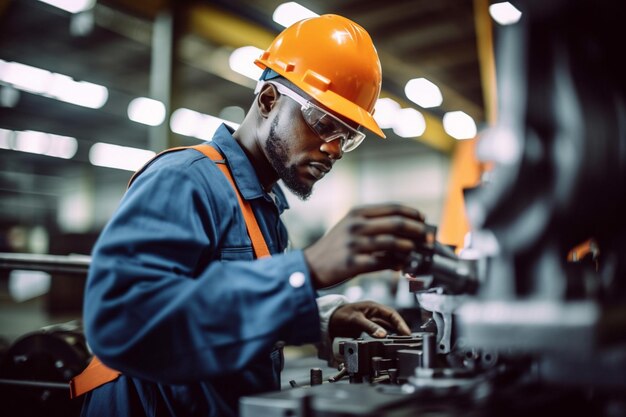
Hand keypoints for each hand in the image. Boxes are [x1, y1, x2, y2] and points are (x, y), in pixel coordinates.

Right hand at [303, 204, 427, 287]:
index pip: (392, 208)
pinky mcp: (354, 263)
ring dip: (409, 248)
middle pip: (396, 223)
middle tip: (427, 238)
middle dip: (417, 230)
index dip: (412, 213)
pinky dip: (396, 264)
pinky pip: (383, 262)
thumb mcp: (350, 227)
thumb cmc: (335, 247)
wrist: (311, 265)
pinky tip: (401, 266)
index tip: (423, 220)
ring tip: (416, 252)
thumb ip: (374, 224)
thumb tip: (405, 228)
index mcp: (357, 213)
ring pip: (392, 243)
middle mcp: (356, 225)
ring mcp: (355, 244)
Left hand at [328, 301, 410, 338]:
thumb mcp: (355, 320)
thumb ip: (369, 327)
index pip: (392, 314)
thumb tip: (383, 334)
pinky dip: (386, 337)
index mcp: (373, 307)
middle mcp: (374, 313)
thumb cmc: (340, 315)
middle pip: (392, 321)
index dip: (401, 323)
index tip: (406, 333)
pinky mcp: (368, 328)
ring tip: (401, 343)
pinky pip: (380, 332)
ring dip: (394, 334)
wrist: (328, 320)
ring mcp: (371, 321)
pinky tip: (389, 343)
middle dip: (400, 330)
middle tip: (407, 340)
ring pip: (387, 327)